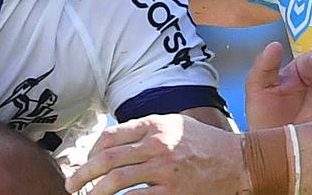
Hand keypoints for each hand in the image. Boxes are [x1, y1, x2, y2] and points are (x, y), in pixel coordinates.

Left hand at [64, 114, 244, 194]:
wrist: (240, 161)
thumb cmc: (205, 143)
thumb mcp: (175, 124)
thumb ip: (146, 129)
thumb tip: (113, 141)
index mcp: (155, 125)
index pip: (110, 136)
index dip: (90, 151)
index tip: (85, 163)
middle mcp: (157, 145)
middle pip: (107, 159)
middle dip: (83, 174)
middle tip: (71, 185)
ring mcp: (165, 170)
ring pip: (116, 181)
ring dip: (94, 192)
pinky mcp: (174, 193)